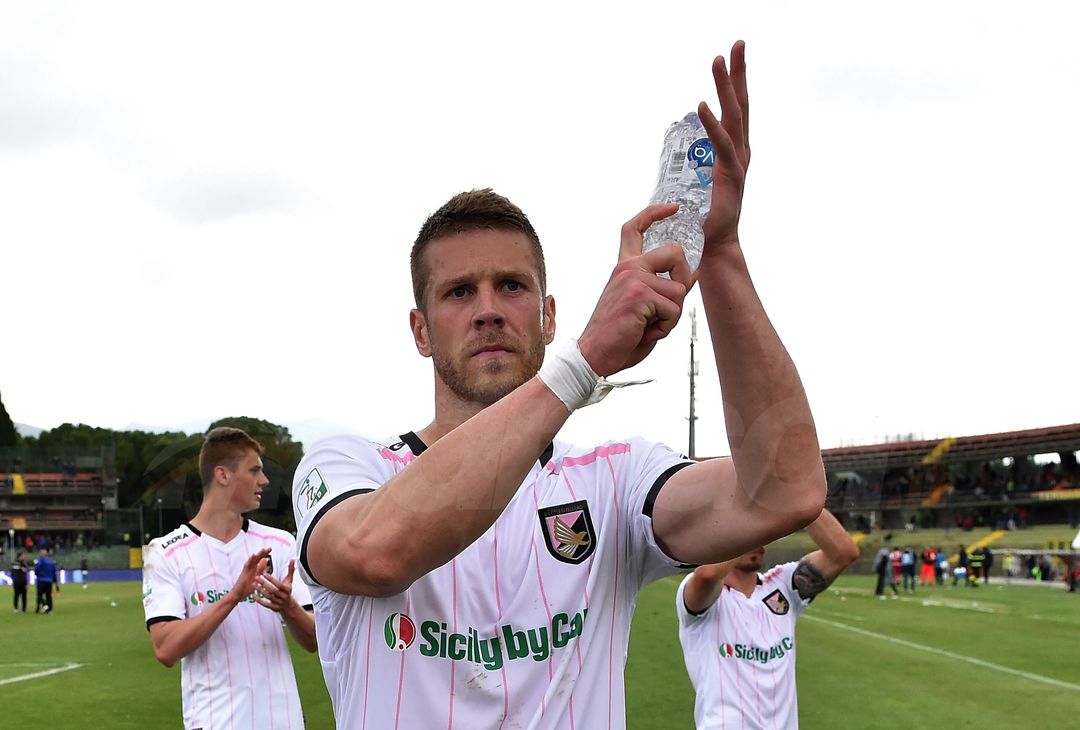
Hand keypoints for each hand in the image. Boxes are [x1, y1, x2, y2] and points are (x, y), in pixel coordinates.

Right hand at [227, 547, 270, 604]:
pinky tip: (253, 555)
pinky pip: (247, 565)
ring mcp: (246, 570)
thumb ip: (261, 569)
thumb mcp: (256, 577)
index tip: (270, 549)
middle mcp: (250, 568)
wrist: (237, 595)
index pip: (260, 560)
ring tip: (263, 549)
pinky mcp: (243, 573)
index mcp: (254, 569)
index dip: (265, 554)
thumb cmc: (247, 588)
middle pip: (257, 558)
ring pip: (252, 561)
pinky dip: (250, 560)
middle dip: (263, 553)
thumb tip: (266, 560)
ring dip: (258, 555)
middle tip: (270, 548)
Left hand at [254, 559, 297, 612]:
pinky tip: (253, 594)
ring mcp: (278, 603)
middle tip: (256, 577)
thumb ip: (291, 570)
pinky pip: (264, 604)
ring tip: (253, 584)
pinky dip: (258, 600)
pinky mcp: (273, 608)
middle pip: (272, 590)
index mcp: (287, 589)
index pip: (278, 584)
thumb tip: (293, 560)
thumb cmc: (287, 590)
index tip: (264, 573)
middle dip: (263, 584)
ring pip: (267, 597)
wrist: (288, 606)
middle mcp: (283, 596)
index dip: (271, 579)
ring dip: (260, 590)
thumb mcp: (290, 580)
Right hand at [578, 212, 692, 375]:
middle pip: (675, 253)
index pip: (634, 228)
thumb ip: (665, 289)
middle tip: (670, 303)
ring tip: (648, 325)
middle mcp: (628, 268)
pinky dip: (665, 327)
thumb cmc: (618, 335)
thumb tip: (693, 274)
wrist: (593, 355)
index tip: (673, 207)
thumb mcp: (643, 307)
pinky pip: (673, 309)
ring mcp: (633, 279)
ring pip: (678, 290)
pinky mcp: (640, 295)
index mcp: (624, 268)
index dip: (654, 213)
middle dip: (683, 279)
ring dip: (671, 315)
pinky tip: (644, 331)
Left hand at [699, 41, 749, 252]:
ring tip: (718, 61)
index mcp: (735, 149)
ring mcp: (738, 162)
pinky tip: (702, 104)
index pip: (736, 108)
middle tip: (737, 43)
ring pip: (734, 116)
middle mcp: (741, 151)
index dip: (735, 81)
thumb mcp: (701, 180)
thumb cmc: (707, 214)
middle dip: (738, 72)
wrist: (715, 244)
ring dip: (725, 87)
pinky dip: (712, 124)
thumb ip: (698, 162)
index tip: (731, 54)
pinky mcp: (731, 175)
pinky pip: (721, 144)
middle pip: (741, 103)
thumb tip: (684, 150)